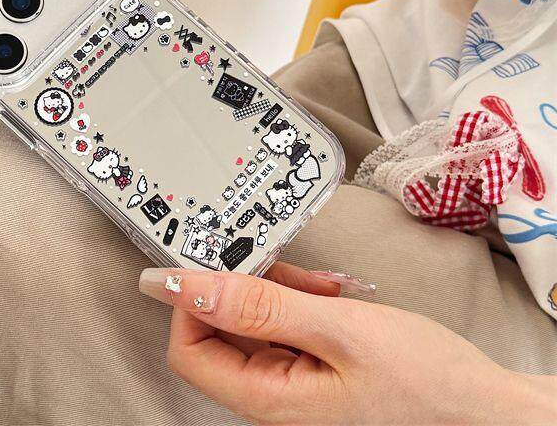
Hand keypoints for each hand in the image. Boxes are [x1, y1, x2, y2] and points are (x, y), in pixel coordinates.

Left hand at [139, 263, 555, 424]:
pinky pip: (286, 326)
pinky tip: (331, 293)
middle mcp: (274, 395)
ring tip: (321, 284)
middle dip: (248, 288)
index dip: (192, 301)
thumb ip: (257, 306)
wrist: (488, 410)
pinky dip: (302, 300)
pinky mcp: (317, 367)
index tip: (215, 259)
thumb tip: (181, 285)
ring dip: (281, 290)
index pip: (190, 349)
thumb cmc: (427, 382)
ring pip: (257, 322)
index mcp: (268, 398)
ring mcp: (296, 381)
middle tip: (284, 266)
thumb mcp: (338, 331)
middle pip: (223, 330)